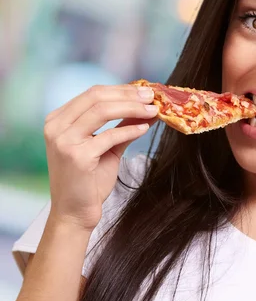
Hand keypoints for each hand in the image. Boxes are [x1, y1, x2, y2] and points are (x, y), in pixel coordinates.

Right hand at [44, 84, 157, 230]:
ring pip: (102, 111)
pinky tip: (145, 129)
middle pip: (97, 97)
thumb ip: (123, 125)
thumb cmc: (89, 179)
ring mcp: (64, 140)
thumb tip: (148, 107)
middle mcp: (56, 126)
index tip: (146, 90)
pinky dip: (130, 130)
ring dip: (132, 107)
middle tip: (153, 96)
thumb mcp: (107, 146)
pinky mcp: (76, 156)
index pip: (93, 93)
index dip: (122, 89)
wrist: (75, 212)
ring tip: (153, 110)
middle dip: (129, 94)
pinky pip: (109, 136)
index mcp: (59, 119)